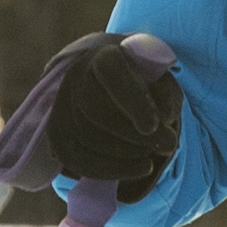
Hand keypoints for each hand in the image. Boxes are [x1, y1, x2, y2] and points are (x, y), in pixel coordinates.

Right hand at [6, 31, 184, 200]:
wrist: (112, 90)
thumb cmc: (143, 84)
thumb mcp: (162, 82)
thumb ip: (166, 95)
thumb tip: (163, 118)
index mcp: (105, 57)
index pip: (111, 71)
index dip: (132, 99)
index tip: (153, 124)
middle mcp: (76, 77)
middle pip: (96, 109)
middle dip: (134, 134)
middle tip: (169, 145)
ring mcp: (62, 106)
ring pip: (88, 137)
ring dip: (128, 152)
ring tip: (153, 152)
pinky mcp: (57, 134)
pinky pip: (80, 160)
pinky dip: (114, 170)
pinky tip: (141, 168)